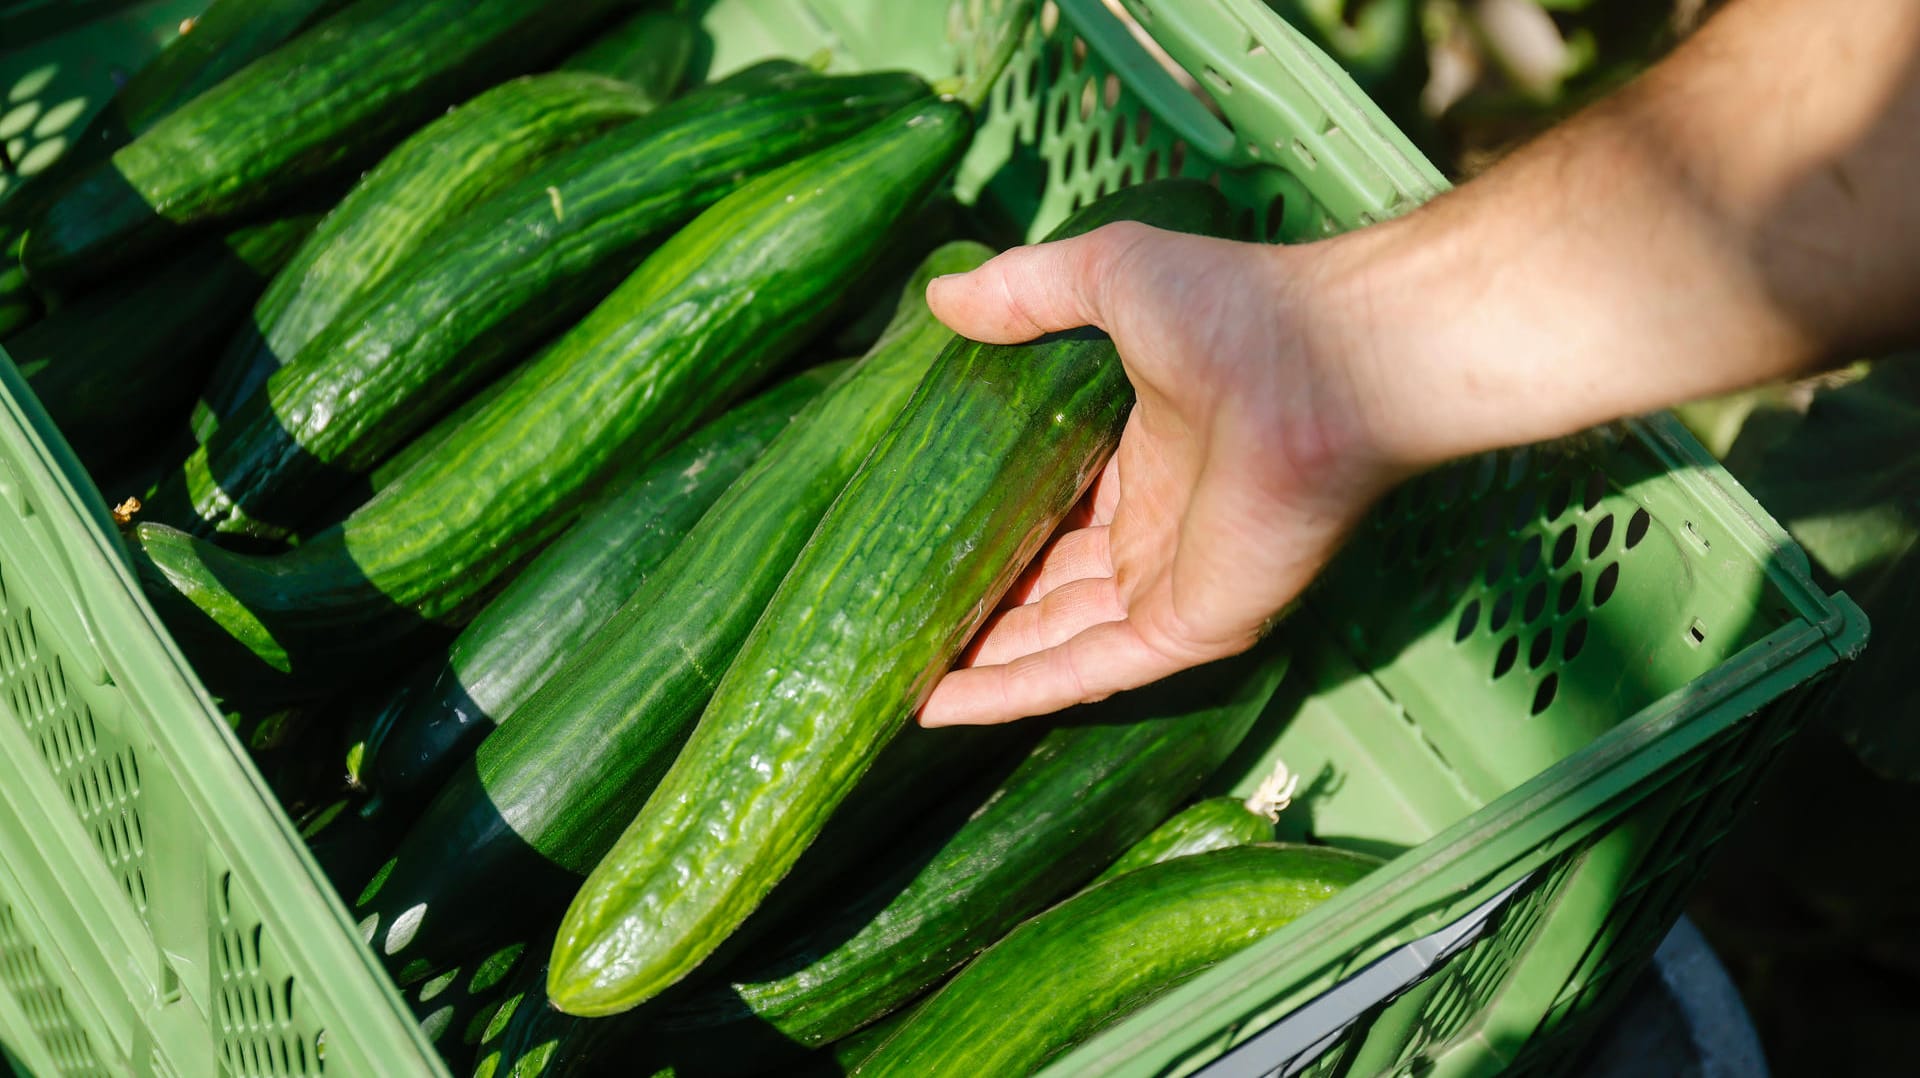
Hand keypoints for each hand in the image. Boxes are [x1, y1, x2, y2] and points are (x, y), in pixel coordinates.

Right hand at [916, 222, 1410, 725]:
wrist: (1320, 364)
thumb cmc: (1236, 314)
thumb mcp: (1110, 277)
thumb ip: (1027, 290)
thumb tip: (939, 300)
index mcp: (1145, 459)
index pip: (1053, 511)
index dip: (988, 527)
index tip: (915, 536)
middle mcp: (1156, 532)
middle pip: (1046, 586)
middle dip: (974, 605)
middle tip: (890, 615)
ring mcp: (1170, 586)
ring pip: (1053, 640)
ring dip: (978, 661)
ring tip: (893, 672)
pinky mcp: (1183, 629)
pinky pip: (1082, 670)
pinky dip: (1012, 691)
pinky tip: (939, 705)